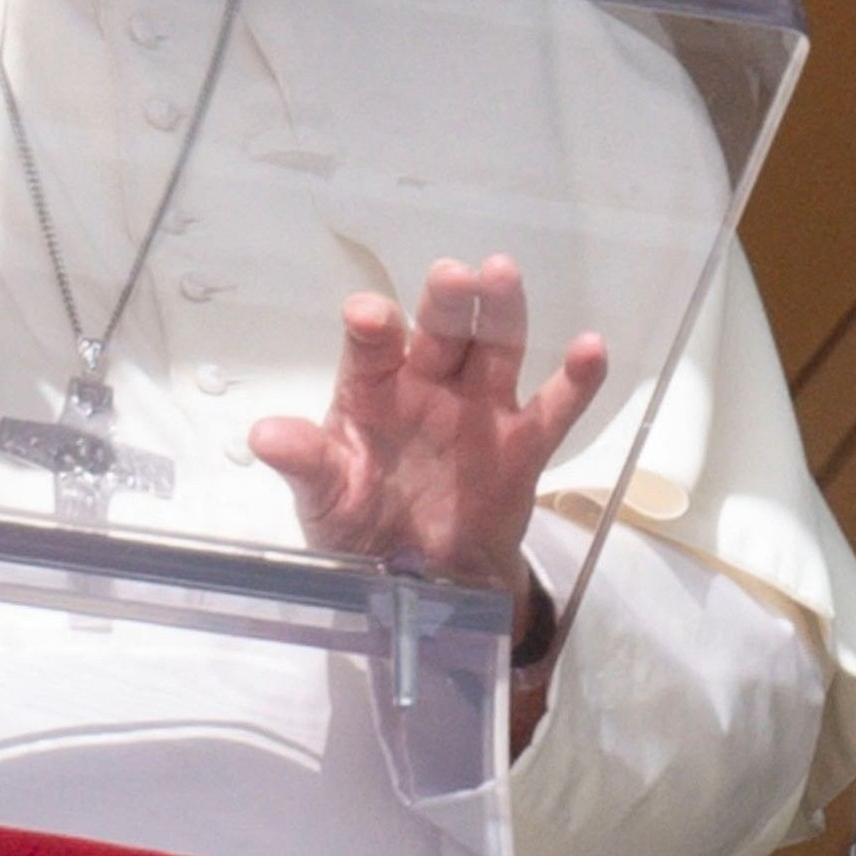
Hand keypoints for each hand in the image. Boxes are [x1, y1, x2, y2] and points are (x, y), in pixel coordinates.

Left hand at [248, 255, 611, 599]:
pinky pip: (552, 409)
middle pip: (440, 333)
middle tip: (452, 275)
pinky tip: (593, 348)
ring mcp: (479, 410)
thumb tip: (263, 436)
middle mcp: (427, 386)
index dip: (371, 328)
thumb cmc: (361, 525)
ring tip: (504, 275)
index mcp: (372, 391)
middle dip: (445, 303)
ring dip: (501, 313)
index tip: (368, 315)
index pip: (371, 349)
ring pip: (495, 349)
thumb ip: (305, 465)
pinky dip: (575, 380)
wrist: (422, 581)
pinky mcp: (523, 445)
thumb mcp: (325, 500)